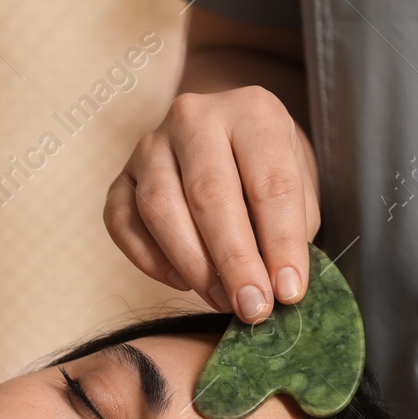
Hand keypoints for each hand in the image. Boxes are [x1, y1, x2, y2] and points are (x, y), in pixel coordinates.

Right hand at [104, 86, 319, 323]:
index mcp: (253, 111)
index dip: (282, 243)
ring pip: (160, 208)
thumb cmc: (265, 171)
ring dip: (194, 265)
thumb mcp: (297, 187)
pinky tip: (182, 281)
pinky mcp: (120, 177)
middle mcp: (195, 118)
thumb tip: (278, 287)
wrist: (224, 140)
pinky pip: (122, 222)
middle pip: (209, 194)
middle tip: (252, 307)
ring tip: (222, 301)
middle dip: (234, 261)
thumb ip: (290, 231)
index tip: (289, 292)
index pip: (269, 182)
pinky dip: (150, 260)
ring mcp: (150, 146)